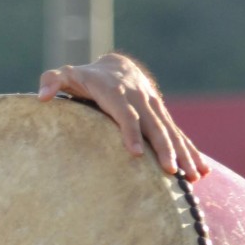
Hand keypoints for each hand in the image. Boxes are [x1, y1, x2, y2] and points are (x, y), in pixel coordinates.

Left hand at [37, 54, 207, 180]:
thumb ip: (52, 82)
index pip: (124, 114)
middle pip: (154, 126)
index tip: (136, 154)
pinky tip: (202, 173)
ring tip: (194, 177)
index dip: (130, 132)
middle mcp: (139, 100)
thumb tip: (42, 97)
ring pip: (171, 132)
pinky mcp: (162, 117)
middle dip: (165, 149)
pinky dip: (192, 152)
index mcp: (116, 93)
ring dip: (184, 154)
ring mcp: (154, 109)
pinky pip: (179, 135)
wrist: (118, 66)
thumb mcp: (67, 75)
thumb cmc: (85, 77)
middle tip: (172, 172)